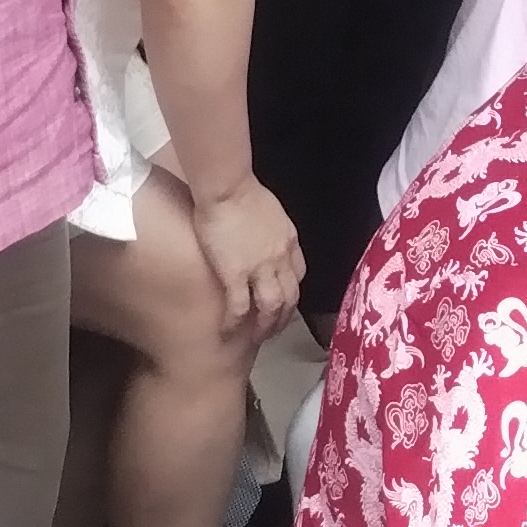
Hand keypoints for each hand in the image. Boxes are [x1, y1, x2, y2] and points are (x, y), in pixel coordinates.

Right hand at [188, 175, 305, 342]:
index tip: (283, 302)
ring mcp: (260, 268)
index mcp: (289, 241)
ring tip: (256, 338)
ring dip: (265, 327)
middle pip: (289, 296)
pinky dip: (235, 323)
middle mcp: (281, 258)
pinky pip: (239, 307)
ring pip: (270, 307)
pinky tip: (228, 332)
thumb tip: (264, 240)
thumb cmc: (242, 191)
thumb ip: (271, 231)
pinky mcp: (236, 274)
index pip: (298, 274)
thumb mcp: (270, 212)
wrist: (227, 187)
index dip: (291, 292)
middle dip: (283, 317)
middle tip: (273, 330)